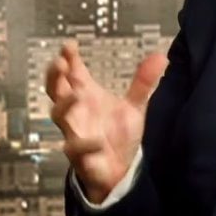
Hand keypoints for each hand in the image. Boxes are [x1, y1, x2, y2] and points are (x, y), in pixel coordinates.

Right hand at [46, 39, 168, 203]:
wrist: (118, 170)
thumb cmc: (118, 134)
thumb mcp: (134, 107)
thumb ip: (143, 83)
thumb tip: (160, 56)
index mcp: (86, 96)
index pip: (73, 73)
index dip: (68, 59)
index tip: (70, 45)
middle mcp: (76, 111)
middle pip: (56, 90)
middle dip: (55, 76)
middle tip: (59, 63)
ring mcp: (75, 131)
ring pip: (59, 116)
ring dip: (64, 104)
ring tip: (77, 94)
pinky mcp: (79, 155)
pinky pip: (75, 149)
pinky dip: (84, 144)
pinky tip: (97, 141)